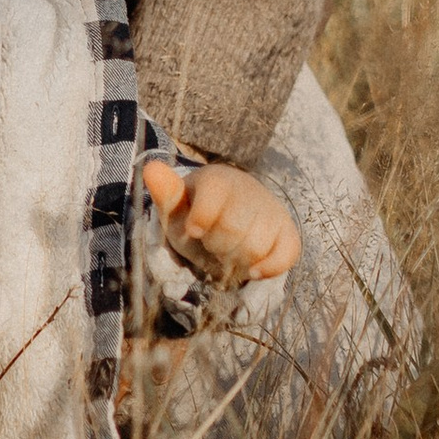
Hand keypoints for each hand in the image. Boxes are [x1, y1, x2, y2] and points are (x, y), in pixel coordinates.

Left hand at [142, 157, 299, 286]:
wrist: (226, 218)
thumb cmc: (195, 214)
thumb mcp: (176, 207)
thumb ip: (165, 193)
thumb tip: (151, 169)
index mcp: (218, 179)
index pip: (214, 197)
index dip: (201, 220)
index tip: (194, 231)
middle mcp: (250, 190)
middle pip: (234, 229)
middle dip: (216, 245)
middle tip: (211, 244)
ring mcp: (272, 210)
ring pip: (257, 246)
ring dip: (237, 260)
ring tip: (229, 252)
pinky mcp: (287, 231)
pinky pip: (287, 254)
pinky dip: (268, 268)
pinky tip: (252, 270)